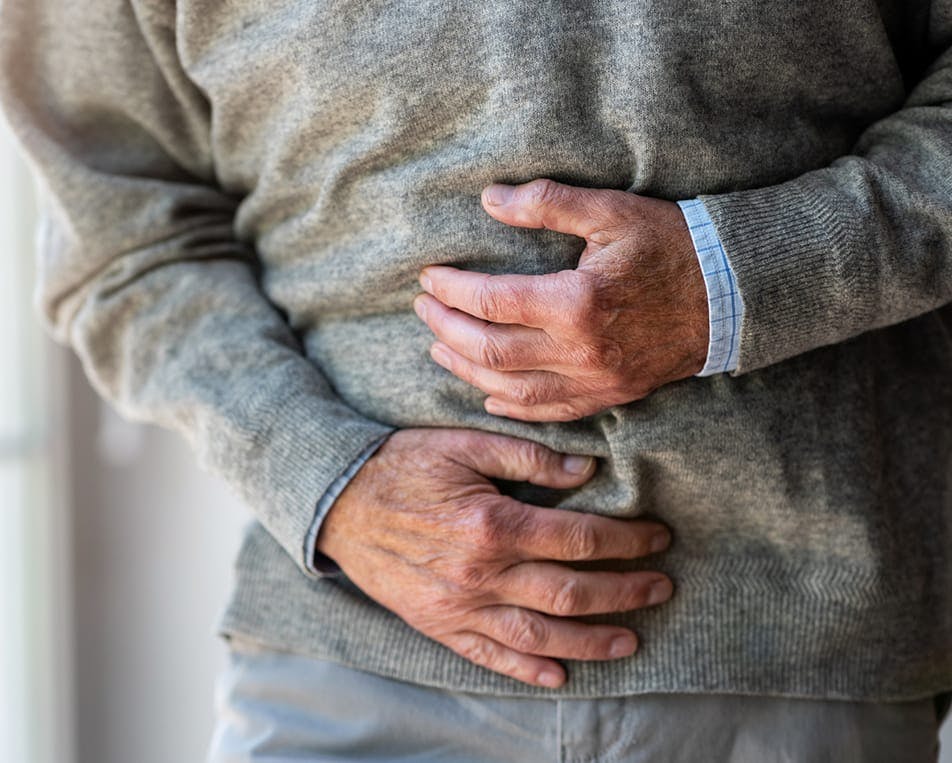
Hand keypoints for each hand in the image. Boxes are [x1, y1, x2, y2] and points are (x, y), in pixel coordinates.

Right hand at [317, 428, 672, 687]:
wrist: (338, 503)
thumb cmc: (403, 466)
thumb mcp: (463, 445)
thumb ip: (527, 457)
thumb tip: (585, 469)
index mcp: (492, 524)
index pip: (579, 539)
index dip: (627, 541)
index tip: (658, 537)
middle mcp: (481, 575)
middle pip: (572, 593)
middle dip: (626, 592)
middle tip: (662, 588)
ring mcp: (459, 608)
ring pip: (541, 637)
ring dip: (592, 641)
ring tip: (631, 638)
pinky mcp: (439, 626)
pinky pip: (490, 657)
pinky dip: (529, 672)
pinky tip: (561, 676)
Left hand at [413, 179, 708, 421]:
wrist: (733, 295)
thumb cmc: (672, 246)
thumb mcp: (611, 211)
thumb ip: (546, 203)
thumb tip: (489, 199)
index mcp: (577, 302)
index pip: (492, 301)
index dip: (452, 290)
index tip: (429, 277)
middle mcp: (580, 351)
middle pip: (491, 351)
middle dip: (448, 329)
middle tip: (424, 309)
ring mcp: (595, 381)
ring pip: (511, 389)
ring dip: (467, 370)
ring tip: (439, 347)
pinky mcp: (610, 395)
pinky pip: (550, 413)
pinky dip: (512, 407)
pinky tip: (488, 395)